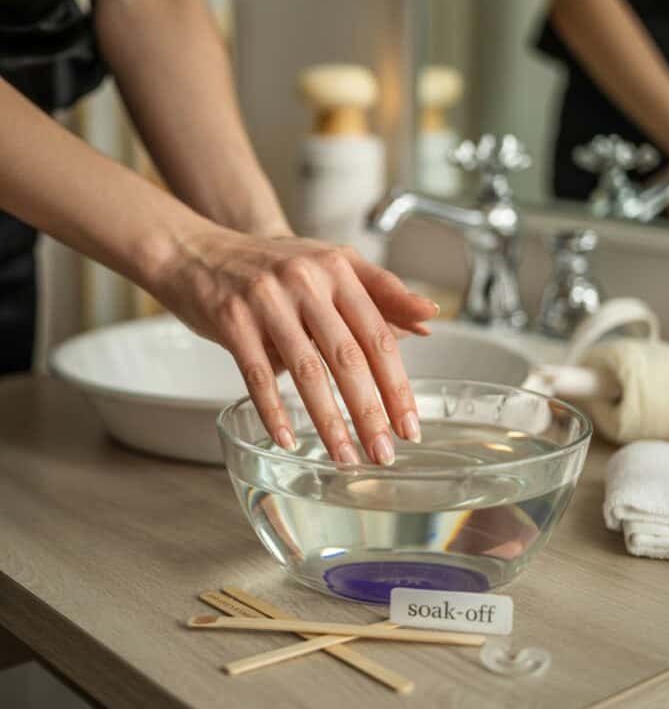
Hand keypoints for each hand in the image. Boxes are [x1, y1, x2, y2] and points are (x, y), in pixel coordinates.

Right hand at [154, 226, 437, 464]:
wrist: (199, 251)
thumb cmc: (273, 266)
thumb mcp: (330, 267)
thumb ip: (379, 294)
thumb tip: (428, 320)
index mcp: (339, 266)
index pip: (378, 334)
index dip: (397, 384)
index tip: (410, 425)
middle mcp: (307, 278)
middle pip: (349, 356)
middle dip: (370, 412)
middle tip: (384, 453)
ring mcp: (268, 298)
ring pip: (308, 370)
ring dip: (329, 422)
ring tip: (345, 457)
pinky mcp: (232, 318)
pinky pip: (258, 374)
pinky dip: (274, 412)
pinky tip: (288, 440)